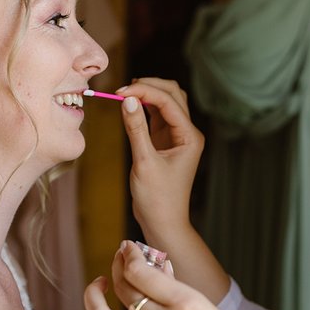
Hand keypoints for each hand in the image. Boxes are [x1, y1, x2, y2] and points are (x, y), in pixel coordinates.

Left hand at [59, 241, 279, 309]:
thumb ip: (178, 290)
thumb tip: (155, 265)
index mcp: (188, 305)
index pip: (143, 270)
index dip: (130, 255)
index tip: (127, 249)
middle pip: (124, 287)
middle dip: (117, 267)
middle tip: (118, 261)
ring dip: (93, 294)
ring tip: (98, 285)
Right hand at [117, 78, 203, 241]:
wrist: (163, 222)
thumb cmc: (157, 198)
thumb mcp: (144, 161)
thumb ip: (136, 129)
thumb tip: (128, 100)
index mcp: (189, 137)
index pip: (168, 102)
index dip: (144, 91)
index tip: (120, 93)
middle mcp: (187, 133)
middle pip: (172, 95)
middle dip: (148, 87)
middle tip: (121, 90)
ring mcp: (177, 137)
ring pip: (166, 103)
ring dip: (147, 94)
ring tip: (124, 94)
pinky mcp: (166, 142)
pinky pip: (157, 116)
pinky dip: (145, 108)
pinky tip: (130, 105)